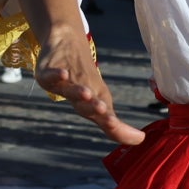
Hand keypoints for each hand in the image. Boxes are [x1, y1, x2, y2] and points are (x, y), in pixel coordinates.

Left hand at [35, 24, 142, 146]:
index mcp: (91, 109)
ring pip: (70, 91)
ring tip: (88, 94)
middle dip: (95, 109)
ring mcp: (61, 87)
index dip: (117, 129)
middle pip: (85, 107)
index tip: (137, 137)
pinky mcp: (47, 74)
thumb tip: (141, 140)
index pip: (105, 121)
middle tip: (105, 110)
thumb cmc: (84, 81)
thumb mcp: (102, 101)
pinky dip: (56, 75)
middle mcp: (76, 100)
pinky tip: (63, 74)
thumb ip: (116, 126)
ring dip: (79, 93)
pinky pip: (51, 75)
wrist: (63, 47)